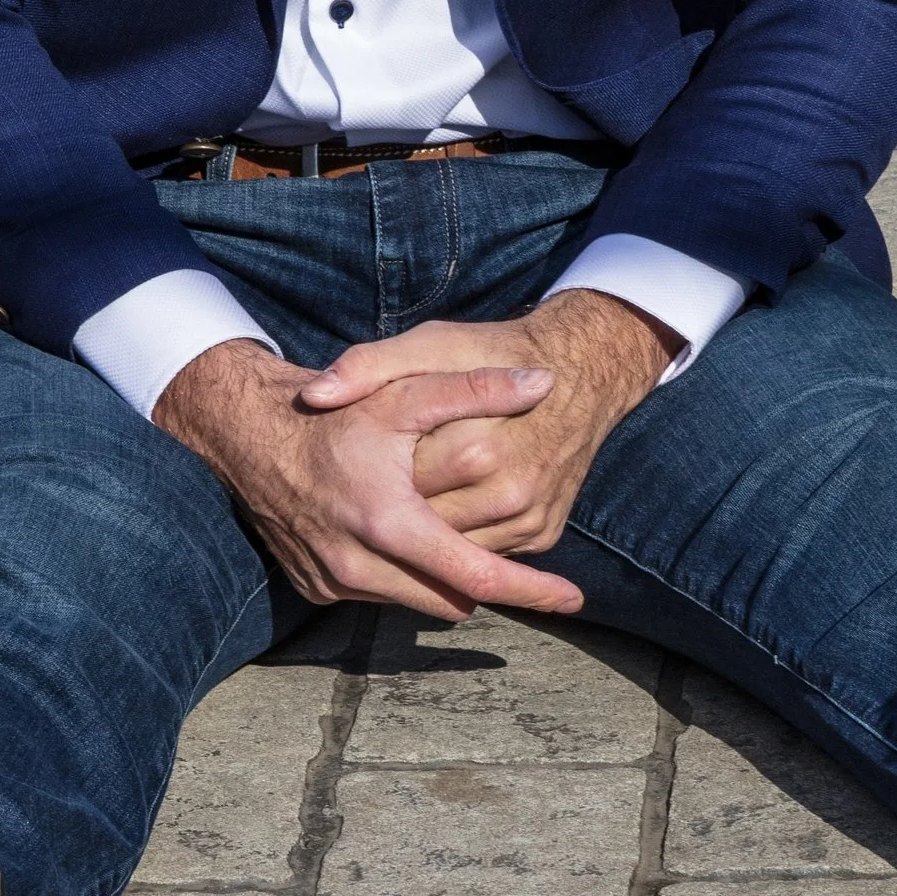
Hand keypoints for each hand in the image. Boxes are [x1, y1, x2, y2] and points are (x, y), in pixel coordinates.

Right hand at [153, 337, 583, 620]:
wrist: (249, 436)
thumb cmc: (335, 411)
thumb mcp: (405, 390)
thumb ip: (475, 388)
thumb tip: (544, 384)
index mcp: (387, 523)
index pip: (475, 576)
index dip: (530, 590)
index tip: (575, 600)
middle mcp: (357, 566)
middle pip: (450, 601)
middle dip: (489, 586)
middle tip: (532, 574)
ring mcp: (333, 584)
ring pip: (416, 602)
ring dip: (445, 582)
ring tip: (470, 547)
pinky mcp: (316, 590)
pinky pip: (381, 597)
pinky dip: (405, 579)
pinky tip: (417, 545)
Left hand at [303, 289, 677, 556]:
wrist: (582, 372)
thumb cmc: (495, 352)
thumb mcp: (431, 343)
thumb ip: (370, 366)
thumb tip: (313, 397)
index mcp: (472, 449)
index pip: (396, 488)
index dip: (372, 478)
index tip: (360, 464)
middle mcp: (506, 491)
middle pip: (423, 527)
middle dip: (395, 513)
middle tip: (376, 490)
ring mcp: (528, 517)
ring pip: (453, 552)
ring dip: (425, 538)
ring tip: (404, 508)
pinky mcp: (542, 532)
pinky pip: (486, 552)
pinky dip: (461, 543)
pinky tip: (446, 514)